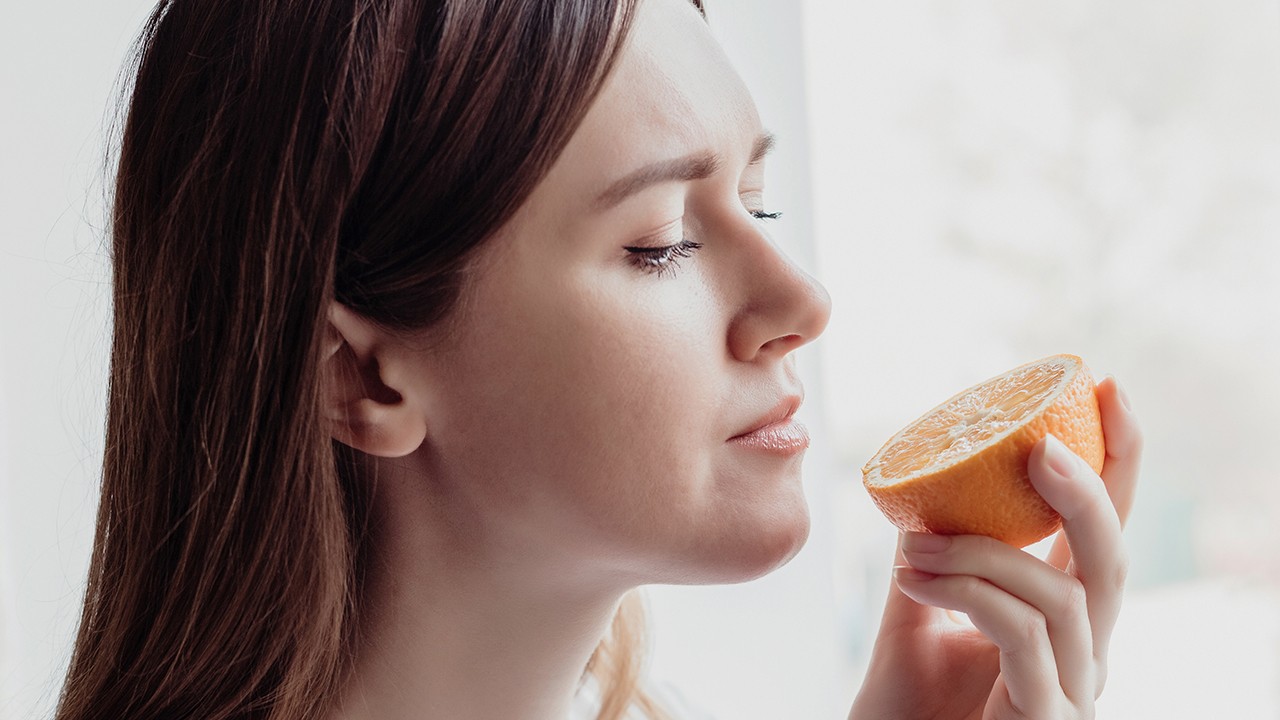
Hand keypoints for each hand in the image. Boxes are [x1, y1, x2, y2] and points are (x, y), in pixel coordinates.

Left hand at [848, 375, 1141, 719]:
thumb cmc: (904, 711)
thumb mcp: (919, 614)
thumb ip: (934, 558)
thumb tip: (922, 493)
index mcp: (1061, 623)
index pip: (1101, 534)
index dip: (1116, 462)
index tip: (1105, 388)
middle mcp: (1080, 656)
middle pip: (1111, 561)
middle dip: (1089, 490)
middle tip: (1039, 442)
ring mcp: (1071, 694)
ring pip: (1064, 596)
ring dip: (985, 552)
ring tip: (915, 543)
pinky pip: (1023, 635)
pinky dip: (970, 590)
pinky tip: (914, 574)